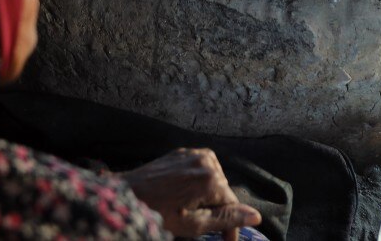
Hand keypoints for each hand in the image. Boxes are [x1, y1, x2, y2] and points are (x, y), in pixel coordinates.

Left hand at [120, 149, 261, 240]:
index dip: (231, 228)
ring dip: (206, 197)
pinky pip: (201, 169)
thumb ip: (225, 219)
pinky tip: (183, 195)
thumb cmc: (156, 214)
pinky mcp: (182, 152)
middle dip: (216, 210)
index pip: (232, 205)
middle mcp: (206, 160)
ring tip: (187, 210)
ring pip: (214, 181)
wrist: (125, 195)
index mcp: (210, 178)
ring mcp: (193, 153)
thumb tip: (255, 216)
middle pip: (223, 192)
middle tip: (196, 225)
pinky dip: (198, 183)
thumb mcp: (192, 225)